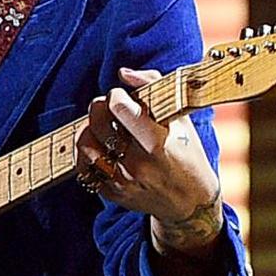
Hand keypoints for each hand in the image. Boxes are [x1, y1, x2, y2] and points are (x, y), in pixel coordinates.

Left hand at [77, 69, 224, 254]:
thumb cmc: (187, 154)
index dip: (116, 95)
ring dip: (88, 130)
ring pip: (86, 146)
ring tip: (99, 126)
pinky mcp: (113, 194)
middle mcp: (140, 165)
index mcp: (160, 143)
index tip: (121, 96)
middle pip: (99, 124)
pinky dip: (86, 152)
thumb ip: (154, 88)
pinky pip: (84, 169)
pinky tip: (97, 146)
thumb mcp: (181, 119)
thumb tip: (123, 73)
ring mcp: (124, 181)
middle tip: (106, 106)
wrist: (190, 202)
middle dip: (99, 107)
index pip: (121, 108)